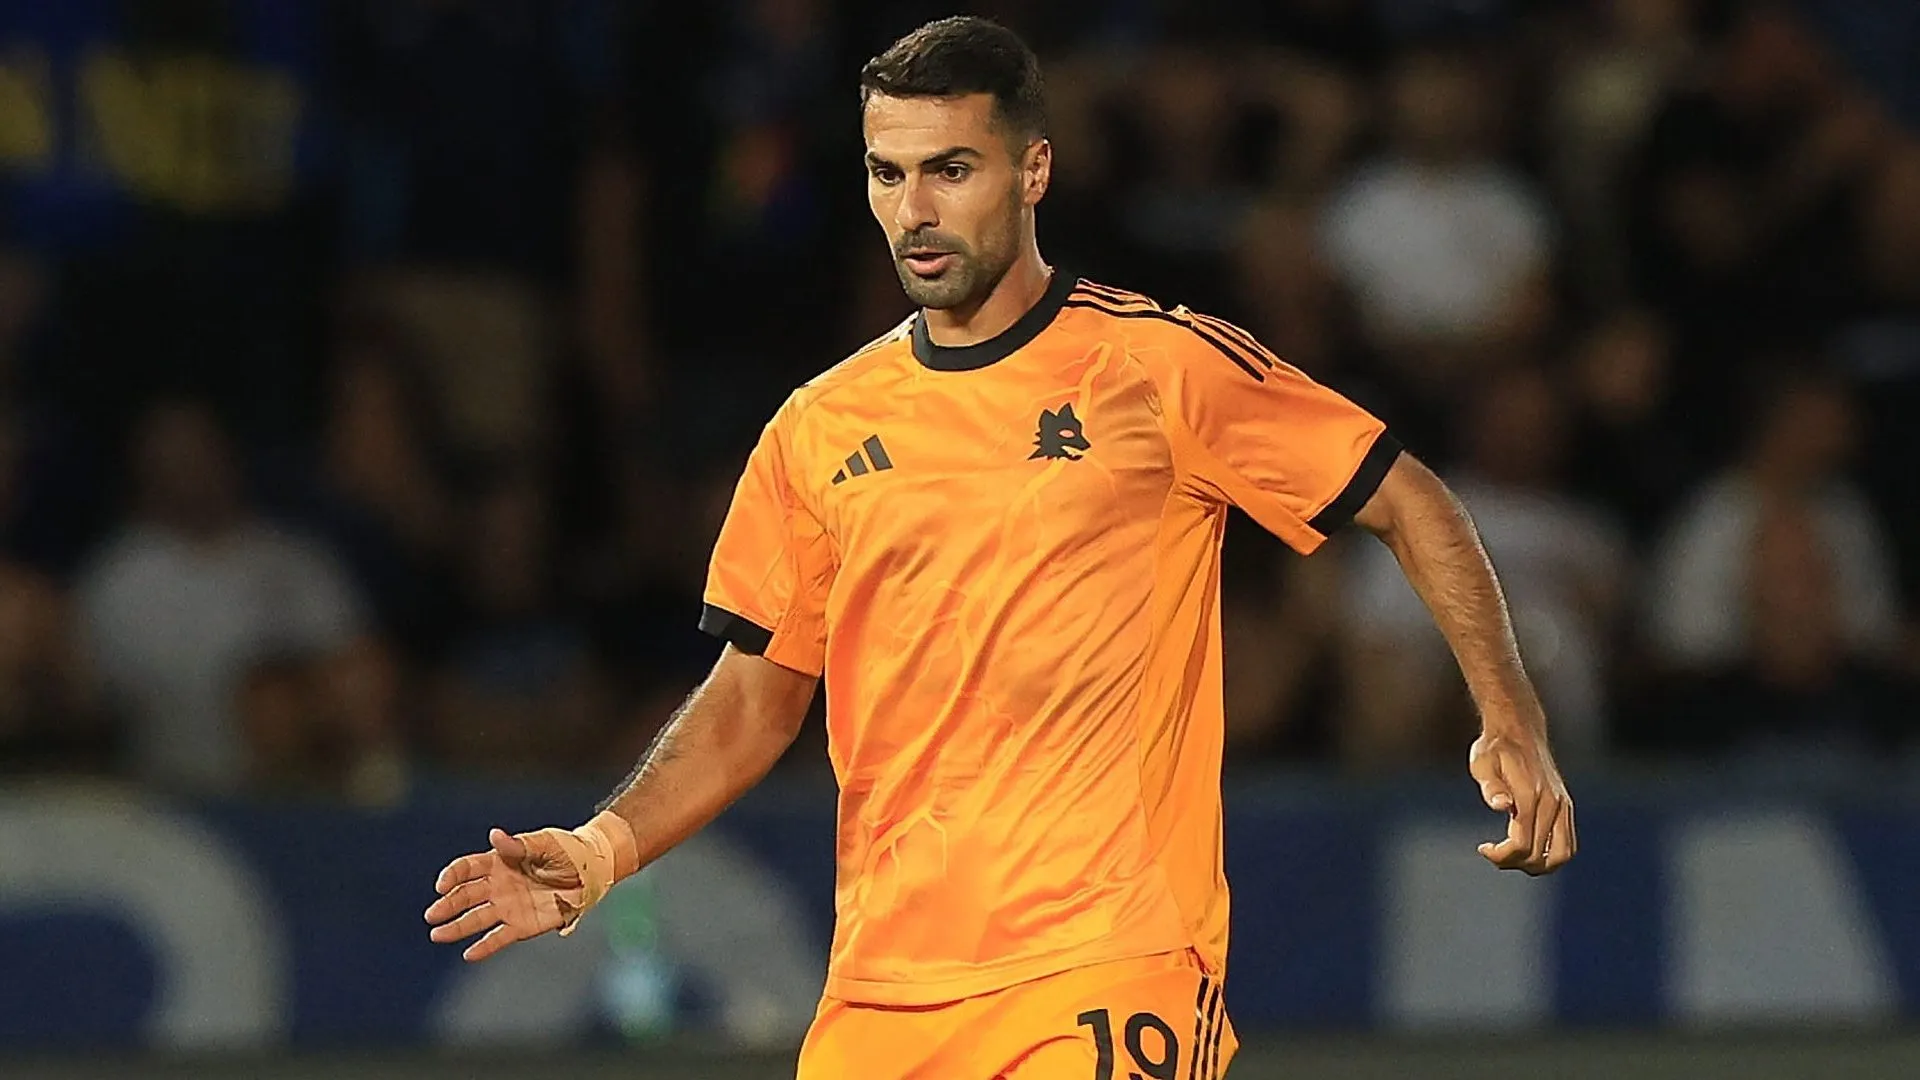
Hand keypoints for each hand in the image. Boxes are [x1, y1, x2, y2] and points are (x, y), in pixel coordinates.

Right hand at [425, 827, 586, 960]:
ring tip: (437, 935)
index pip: (467, 868)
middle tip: (432, 915)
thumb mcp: (544, 844)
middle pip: (466, 895)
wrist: (592, 871)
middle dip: (447, 905)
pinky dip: (485, 946)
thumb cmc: (566, 851)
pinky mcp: (522, 925)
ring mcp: (508, 907)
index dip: (453, 876)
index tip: (443, 886)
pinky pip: (499, 937)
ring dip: (457, 927)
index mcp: (499, 861)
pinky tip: (469, 954)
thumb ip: (519, 845)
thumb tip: (495, 835)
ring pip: (476, 919)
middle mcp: (498, 886)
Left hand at [1469, 727, 1575, 875]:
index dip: (1501, 856)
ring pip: (1562, 855)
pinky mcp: (1566, 806)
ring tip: (1513, 856)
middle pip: (1540, 856)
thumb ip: (1491, 787)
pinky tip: (1528, 848)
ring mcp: (1562, 805)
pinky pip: (1568, 844)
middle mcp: (1552, 803)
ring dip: (1537, 865)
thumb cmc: (1494, 748)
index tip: (1483, 848)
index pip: (1521, 845)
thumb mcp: (1482, 763)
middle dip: (1513, 862)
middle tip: (1493, 852)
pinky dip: (1551, 855)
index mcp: (1531, 796)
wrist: (1519, 729)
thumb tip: (1500, 805)